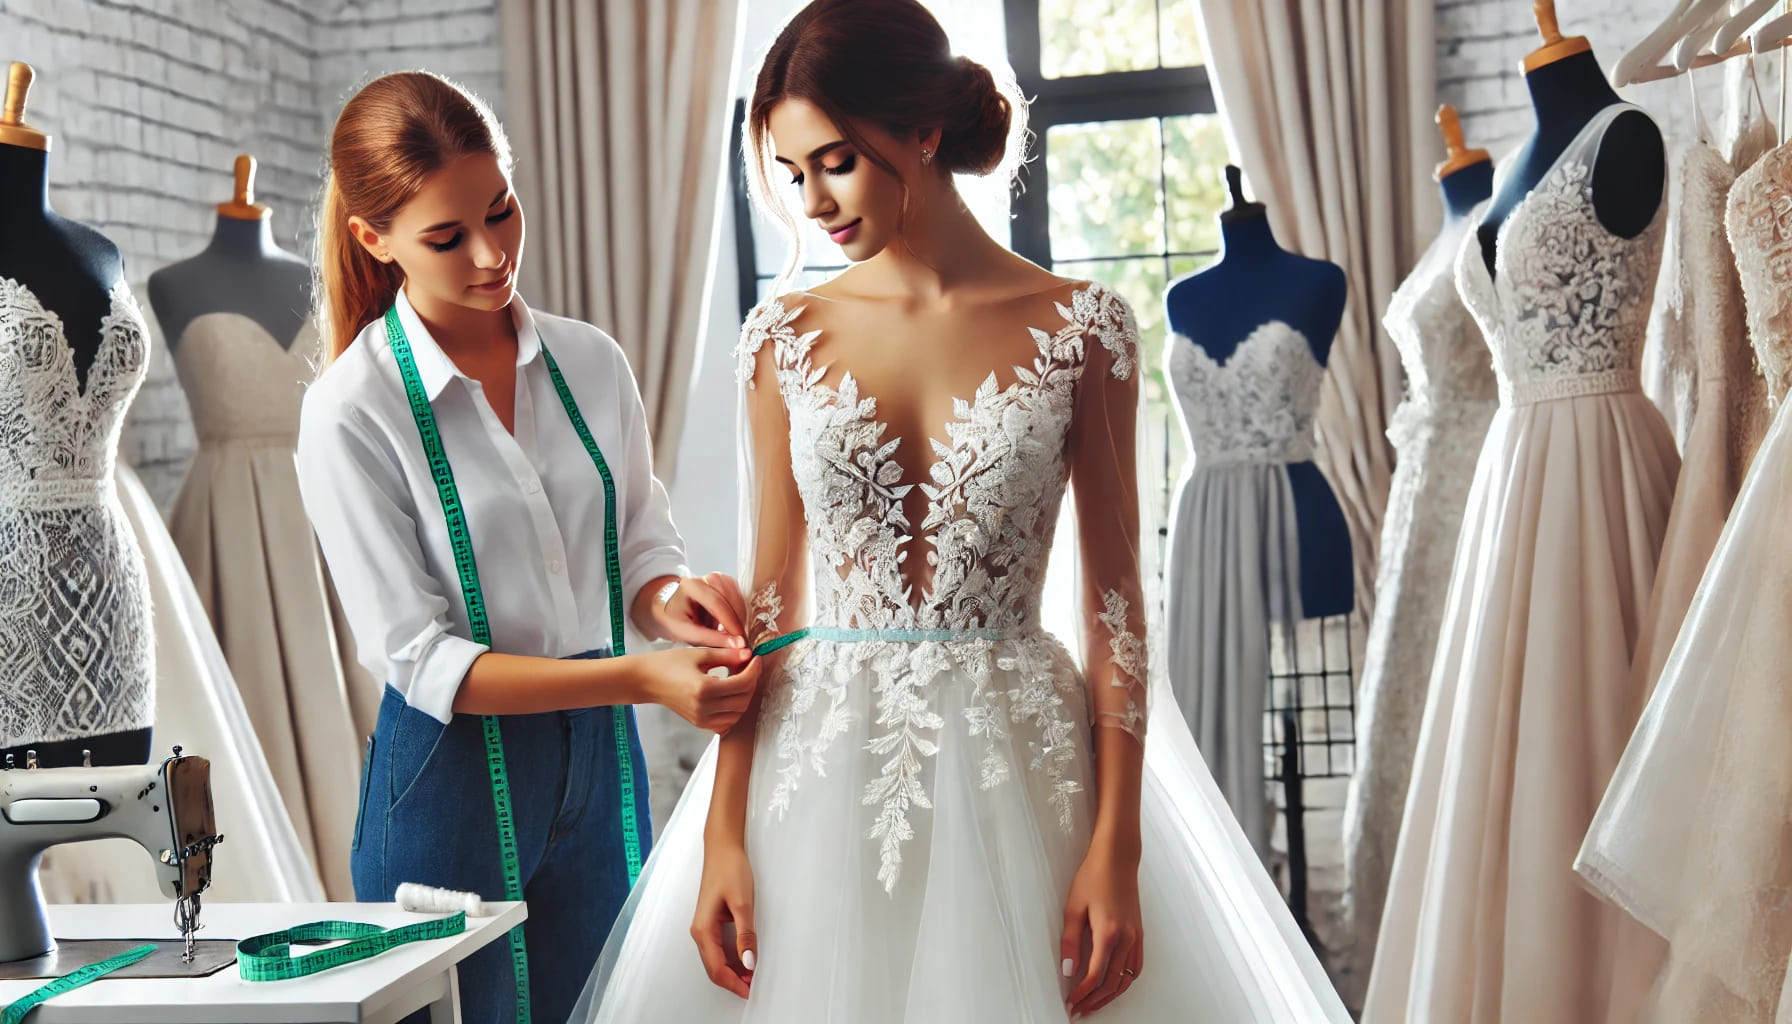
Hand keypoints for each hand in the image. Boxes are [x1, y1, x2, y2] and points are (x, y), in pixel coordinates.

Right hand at [638, 647, 760, 733]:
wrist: (646, 680)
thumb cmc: (669, 664)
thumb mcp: (699, 653)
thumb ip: (727, 655)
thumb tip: (748, 654)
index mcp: (704, 689)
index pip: (742, 684)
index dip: (754, 670)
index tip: (755, 659)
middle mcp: (703, 708)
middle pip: (743, 700)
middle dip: (751, 683)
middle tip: (749, 667)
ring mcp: (701, 719)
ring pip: (738, 714)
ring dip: (744, 697)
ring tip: (739, 680)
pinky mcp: (699, 723)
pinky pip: (726, 723)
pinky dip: (733, 711)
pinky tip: (729, 696)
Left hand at [651, 573, 749, 648]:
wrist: (673, 611)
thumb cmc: (676, 621)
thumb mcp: (686, 633)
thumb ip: (710, 639)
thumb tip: (737, 644)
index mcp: (690, 586)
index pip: (716, 603)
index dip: (730, 622)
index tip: (739, 640)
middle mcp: (706, 578)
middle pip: (730, 598)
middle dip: (736, 622)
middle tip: (740, 641)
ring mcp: (718, 579)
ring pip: (738, 598)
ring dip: (739, 618)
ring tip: (734, 635)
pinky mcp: (727, 584)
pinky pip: (740, 598)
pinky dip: (739, 614)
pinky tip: (733, 626)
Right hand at [692, 839, 756, 998]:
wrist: (722, 848)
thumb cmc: (730, 869)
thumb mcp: (742, 904)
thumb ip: (745, 935)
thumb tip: (749, 962)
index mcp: (703, 930)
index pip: (717, 968)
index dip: (734, 983)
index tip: (750, 990)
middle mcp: (699, 931)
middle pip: (713, 968)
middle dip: (732, 981)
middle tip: (754, 988)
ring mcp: (704, 927)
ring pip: (715, 960)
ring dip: (732, 972)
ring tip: (752, 977)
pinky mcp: (710, 922)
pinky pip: (718, 949)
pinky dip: (730, 960)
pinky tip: (744, 960)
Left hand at [1061, 842, 1143, 1016]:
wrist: (1117, 859)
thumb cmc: (1094, 877)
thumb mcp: (1073, 908)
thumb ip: (1070, 941)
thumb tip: (1068, 969)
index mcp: (1108, 933)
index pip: (1095, 976)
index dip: (1082, 993)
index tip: (1071, 1002)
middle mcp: (1127, 939)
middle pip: (1113, 983)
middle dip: (1095, 1001)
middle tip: (1080, 1009)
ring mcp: (1136, 937)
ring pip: (1127, 979)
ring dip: (1111, 995)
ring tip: (1095, 1003)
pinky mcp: (1140, 933)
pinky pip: (1136, 967)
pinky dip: (1125, 981)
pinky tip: (1114, 984)